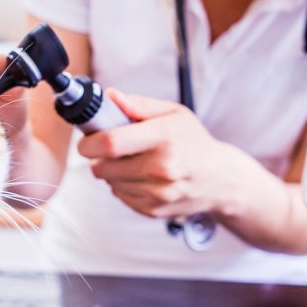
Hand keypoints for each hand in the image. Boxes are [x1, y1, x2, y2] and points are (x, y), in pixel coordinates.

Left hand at [77, 89, 249, 219]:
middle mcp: (161, 167)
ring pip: (109, 182)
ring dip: (112, 172)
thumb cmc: (193, 142)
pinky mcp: (153, 209)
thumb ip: (139, 104)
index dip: (89, 143)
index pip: (111, 143)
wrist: (220, 180)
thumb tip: (109, 97)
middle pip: (103, 167)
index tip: (86, 141)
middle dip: (98, 158)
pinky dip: (124, 186)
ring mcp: (158, 193)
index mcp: (164, 138)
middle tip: (110, 149)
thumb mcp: (173, 113)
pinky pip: (121, 196)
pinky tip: (142, 177)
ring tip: (133, 162)